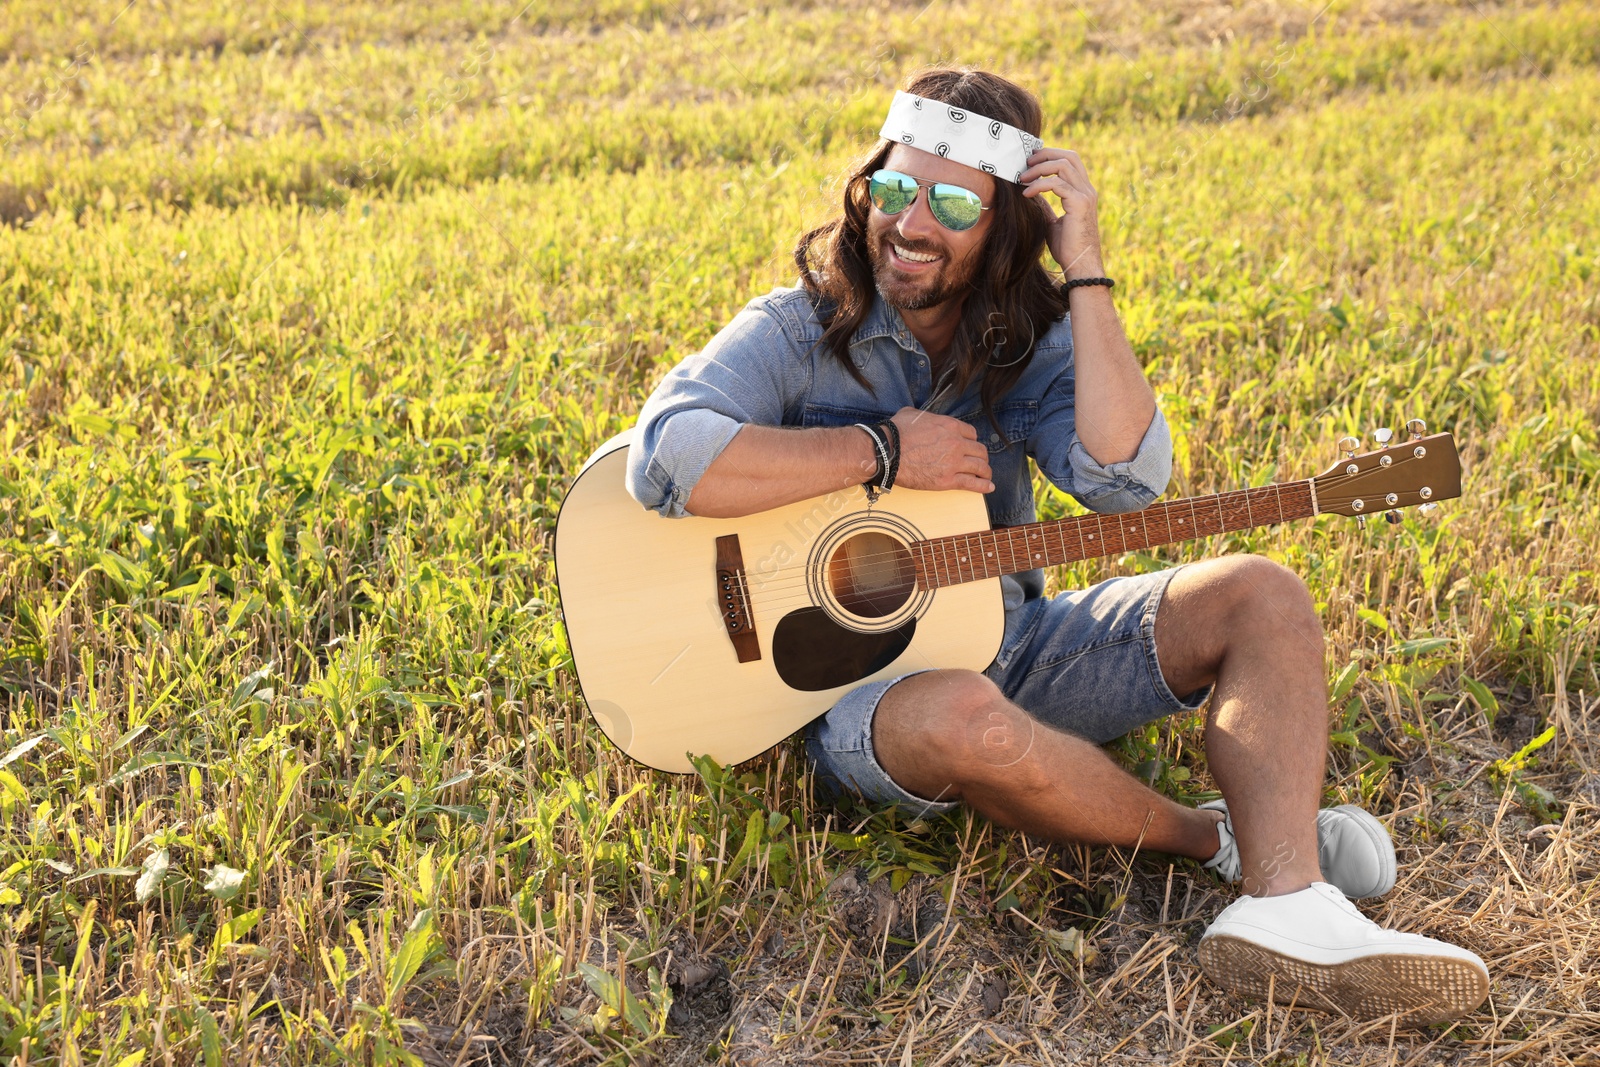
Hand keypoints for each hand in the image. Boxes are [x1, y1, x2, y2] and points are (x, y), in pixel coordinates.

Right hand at [890, 407, 993, 492]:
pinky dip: (983, 486)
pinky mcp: (948, 480)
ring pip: (980, 467)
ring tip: (986, 476)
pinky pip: (972, 483)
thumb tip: (922, 418)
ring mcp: (954, 462)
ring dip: (985, 472)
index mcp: (949, 426)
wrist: (887, 452)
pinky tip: (988, 488)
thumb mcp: (911, 414)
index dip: (972, 441)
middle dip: (981, 457)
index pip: (972, 434)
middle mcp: (956, 443)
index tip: (970, 447)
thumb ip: (924, 416)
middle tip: (980, 462)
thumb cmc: (895, 433)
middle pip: (980, 450)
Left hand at [1019, 148, 1104, 279]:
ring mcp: (1086, 195)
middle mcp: (1087, 190)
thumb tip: (1031, 193)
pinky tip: (1026, 194)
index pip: (1070, 161)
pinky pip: (1056, 184)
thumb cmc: (1068, 248)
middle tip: (1025, 162)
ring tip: (1022, 178)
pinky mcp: (1080, 204)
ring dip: (1039, 168)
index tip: (1030, 161)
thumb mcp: (1052, 222)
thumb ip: (1046, 206)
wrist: (1080, 266)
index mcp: (1083, 192)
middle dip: (1045, 155)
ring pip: (1063, 166)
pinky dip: (1038, 186)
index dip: (1051, 156)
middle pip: (1069, 157)